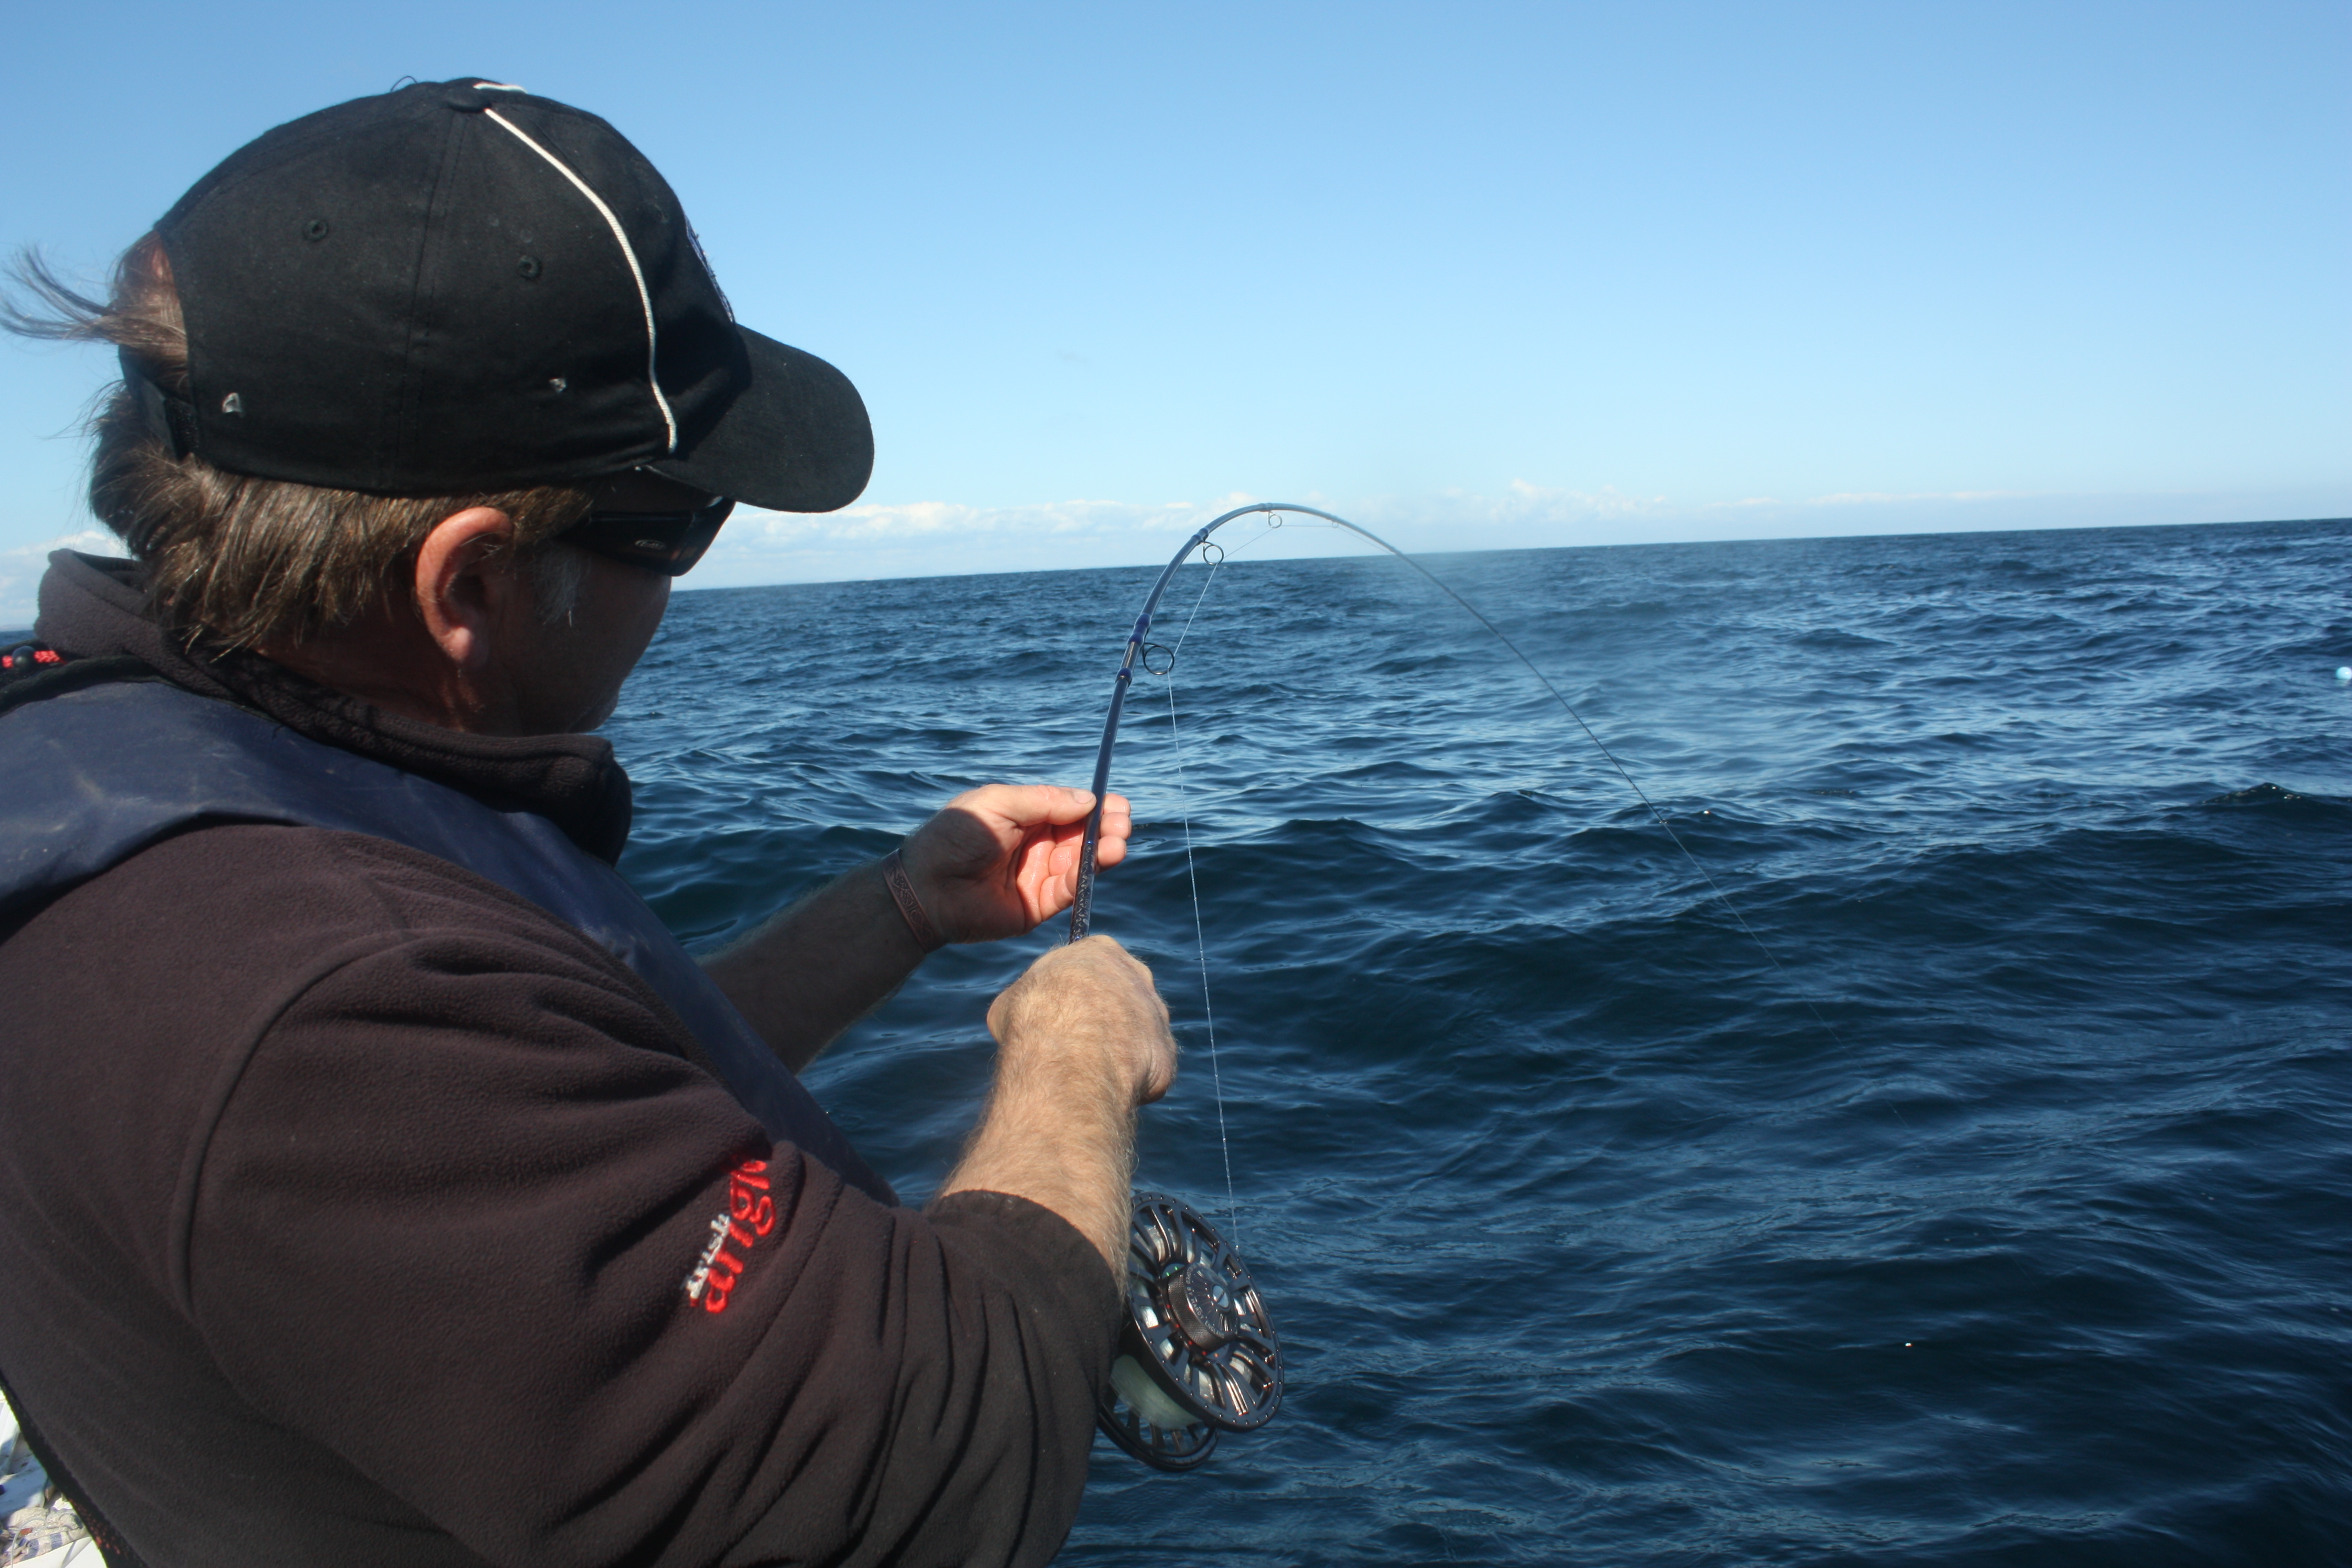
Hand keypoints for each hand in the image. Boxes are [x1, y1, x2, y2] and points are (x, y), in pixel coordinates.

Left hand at [897, 784, 1130, 943]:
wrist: (926, 889)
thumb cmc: (954, 837)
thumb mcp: (997, 804)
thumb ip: (1043, 801)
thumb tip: (1089, 800)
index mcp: (1026, 816)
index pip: (1072, 809)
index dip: (1097, 806)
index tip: (1118, 804)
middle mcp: (1038, 844)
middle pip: (1084, 834)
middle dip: (1107, 828)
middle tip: (1121, 825)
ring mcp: (1039, 874)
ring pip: (1083, 862)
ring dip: (1104, 851)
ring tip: (1116, 843)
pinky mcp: (1038, 904)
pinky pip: (1069, 890)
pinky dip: (1085, 877)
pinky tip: (1097, 862)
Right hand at [985, 936, 1176, 1106]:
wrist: (1071, 1051)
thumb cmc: (1035, 1016)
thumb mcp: (1011, 1000)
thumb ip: (1029, 1002)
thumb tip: (1022, 1019)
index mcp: (1100, 950)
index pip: (1091, 968)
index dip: (1073, 995)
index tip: (1060, 1015)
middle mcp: (1137, 975)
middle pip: (1120, 999)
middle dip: (1102, 1021)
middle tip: (1076, 1046)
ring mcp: (1157, 1012)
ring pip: (1137, 1034)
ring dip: (1117, 1051)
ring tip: (1088, 1071)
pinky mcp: (1167, 1051)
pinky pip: (1148, 1068)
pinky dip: (1130, 1080)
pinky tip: (1106, 1087)